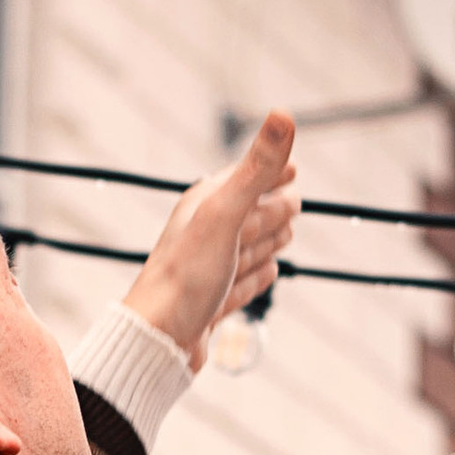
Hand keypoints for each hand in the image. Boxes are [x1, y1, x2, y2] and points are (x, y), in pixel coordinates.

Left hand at [122, 110, 300, 367]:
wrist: (158, 339)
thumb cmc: (186, 276)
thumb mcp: (226, 215)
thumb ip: (257, 168)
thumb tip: (283, 114)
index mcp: (204, 205)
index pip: (245, 179)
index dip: (271, 172)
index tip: (293, 167)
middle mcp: (204, 234)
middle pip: (249, 214)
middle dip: (274, 208)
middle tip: (296, 203)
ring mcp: (209, 270)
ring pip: (247, 249)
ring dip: (267, 242)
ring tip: (286, 237)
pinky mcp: (213, 303)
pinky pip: (242, 284)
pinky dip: (258, 278)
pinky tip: (267, 275)